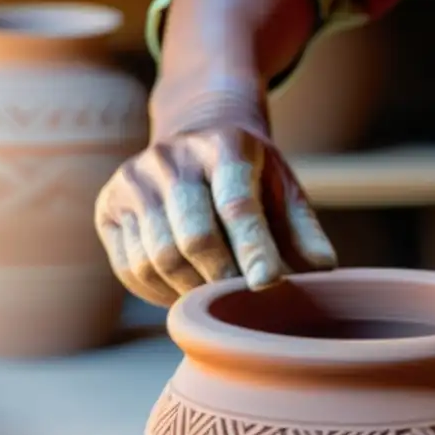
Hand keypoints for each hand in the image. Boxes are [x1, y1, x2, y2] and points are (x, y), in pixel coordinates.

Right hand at [95, 94, 336, 305]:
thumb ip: (304, 230)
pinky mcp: (108, 206)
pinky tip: (184, 292)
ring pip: (158, 259)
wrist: (194, 135)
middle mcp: (171, 157)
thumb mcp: (283, 189)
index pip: (237, 205)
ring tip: (214, 298)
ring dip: (191, 291)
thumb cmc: (250, 176)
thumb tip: (325, 268)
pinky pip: (132, 268)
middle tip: (242, 299)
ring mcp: (133, 180)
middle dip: (222, 278)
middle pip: (193, 238)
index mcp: (224, 145)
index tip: (268, 285)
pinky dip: (160, 293)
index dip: (253, 249)